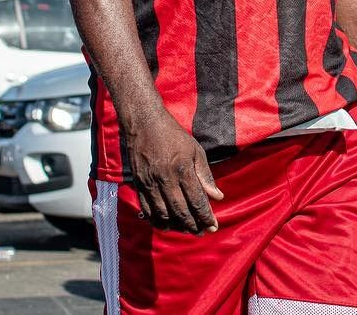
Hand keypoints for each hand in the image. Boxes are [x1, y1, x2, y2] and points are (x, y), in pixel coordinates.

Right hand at [125, 112, 223, 233]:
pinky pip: (147, 209)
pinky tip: (166, 224)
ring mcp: (150, 183)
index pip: (196, 201)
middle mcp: (165, 179)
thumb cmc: (173, 135)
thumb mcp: (195, 151)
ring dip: (176, 226)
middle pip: (180, 211)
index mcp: (182, 170)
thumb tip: (217, 197)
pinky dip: (157, 220)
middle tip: (201, 232)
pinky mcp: (138, 184)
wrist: (144, 123)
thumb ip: (205, 175)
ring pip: (163, 214)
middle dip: (193, 225)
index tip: (213, 226)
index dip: (206, 217)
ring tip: (186, 230)